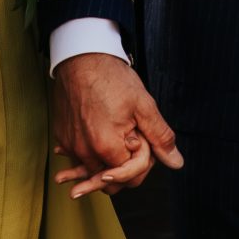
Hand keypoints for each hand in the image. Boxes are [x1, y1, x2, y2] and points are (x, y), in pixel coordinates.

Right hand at [51, 52, 182, 196]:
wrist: (80, 57)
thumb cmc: (111, 78)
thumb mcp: (143, 105)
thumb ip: (160, 137)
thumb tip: (176, 162)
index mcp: (107, 147)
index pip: (130, 177)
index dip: (142, 163)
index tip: (142, 142)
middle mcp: (84, 151)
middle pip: (110, 180)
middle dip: (124, 169)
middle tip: (131, 142)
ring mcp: (70, 145)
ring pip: (93, 171)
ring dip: (106, 164)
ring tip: (115, 142)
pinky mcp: (61, 137)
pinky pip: (77, 157)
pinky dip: (88, 154)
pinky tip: (96, 137)